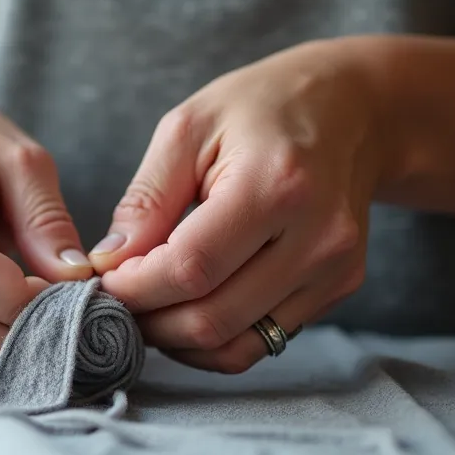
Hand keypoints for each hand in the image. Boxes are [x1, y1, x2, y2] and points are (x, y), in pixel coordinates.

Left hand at [92, 40, 393, 372]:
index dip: (135, 286)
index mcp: (276, 186)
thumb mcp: (188, 129)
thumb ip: (147, 200)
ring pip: (236, 346)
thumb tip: (109, 263)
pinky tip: (188, 308)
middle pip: (212, 318)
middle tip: (117, 300)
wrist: (351, 110)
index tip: (104, 278)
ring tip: (149, 307)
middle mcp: (316, 237)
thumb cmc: (261, 109)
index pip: (190, 268)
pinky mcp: (339, 289)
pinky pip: (262, 342)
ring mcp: (334, 270)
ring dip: (178, 341)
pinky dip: (214, 339)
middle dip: (148, 321)